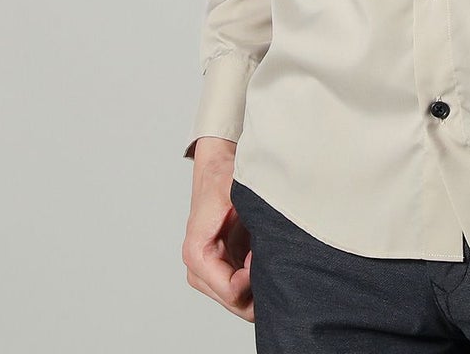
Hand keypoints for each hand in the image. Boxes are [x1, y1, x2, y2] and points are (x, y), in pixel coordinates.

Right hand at [181, 138, 253, 321]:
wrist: (217, 166)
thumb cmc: (223, 177)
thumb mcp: (237, 191)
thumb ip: (252, 216)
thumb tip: (272, 241)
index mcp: (197, 254)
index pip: (231, 292)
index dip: (253, 282)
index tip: (263, 255)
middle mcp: (199, 269)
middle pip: (236, 303)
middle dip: (258, 287)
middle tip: (270, 255)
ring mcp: (210, 272)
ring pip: (241, 300)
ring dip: (259, 282)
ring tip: (265, 250)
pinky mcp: (222, 268)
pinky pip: (244, 288)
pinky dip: (258, 276)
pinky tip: (264, 252)